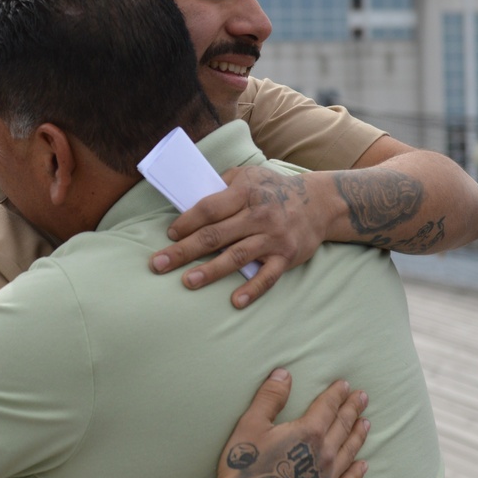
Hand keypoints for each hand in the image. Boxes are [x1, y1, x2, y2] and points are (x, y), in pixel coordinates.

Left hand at [149, 166, 327, 307]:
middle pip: (215, 235)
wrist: (319, 203)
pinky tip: (235, 301)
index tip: (170, 234)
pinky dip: (252, 289)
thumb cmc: (273, 189)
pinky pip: (267, 276)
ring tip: (187, 281)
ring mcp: (273, 237)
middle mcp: (259, 215)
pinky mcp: (286, 256)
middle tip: (158, 264)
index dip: (187, 222)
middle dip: (184, 250)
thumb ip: (222, 186)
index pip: (209, 208)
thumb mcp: (248, 176)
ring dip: (210, 271)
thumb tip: (190, 204)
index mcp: (245, 192)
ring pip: (236, 256)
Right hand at [209, 369, 368, 477]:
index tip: (346, 384)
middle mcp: (324, 454)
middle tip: (363, 397)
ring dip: (358, 435)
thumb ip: (270, 397)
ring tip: (366, 423)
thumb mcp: (251, 424)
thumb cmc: (244, 466)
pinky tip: (363, 464)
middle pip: (342, 426)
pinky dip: (357, 472)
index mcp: (307, 433)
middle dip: (352, 409)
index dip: (336, 394)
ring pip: (349, 452)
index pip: (327, 407)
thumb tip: (284, 373)